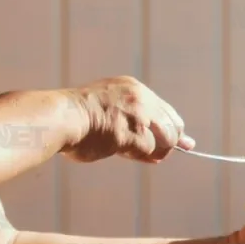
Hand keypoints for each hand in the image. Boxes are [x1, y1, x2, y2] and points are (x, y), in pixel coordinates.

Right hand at [59, 76, 193, 163]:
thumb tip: (158, 147)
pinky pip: (148, 150)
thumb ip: (134, 121)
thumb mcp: (110, 109)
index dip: (175, 129)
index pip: (166, 110)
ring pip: (165, 140)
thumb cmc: (79, 119)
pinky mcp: (131, 133)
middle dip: (170, 143)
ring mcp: (136, 115)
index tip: (183, 143)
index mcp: (132, 88)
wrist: (61, 118)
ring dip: (153, 151)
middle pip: (173, 126)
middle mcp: (139, 98)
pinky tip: (121, 151)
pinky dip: (138, 155)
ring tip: (127, 149)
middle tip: (160, 155)